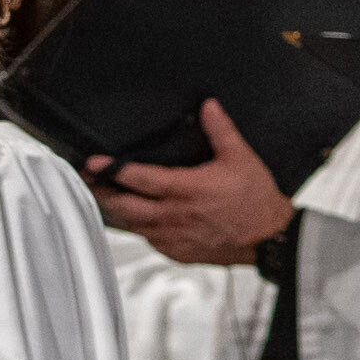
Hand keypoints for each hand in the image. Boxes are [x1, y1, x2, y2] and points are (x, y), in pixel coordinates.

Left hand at [93, 101, 290, 264]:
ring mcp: (173, 237)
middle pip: (124, 206)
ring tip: (106, 196)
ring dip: (117, 211)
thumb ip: (220, 130)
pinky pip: (148, 241)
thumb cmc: (256, 202)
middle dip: (103, 192)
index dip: (112, 169)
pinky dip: (138, 228)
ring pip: (132, 225)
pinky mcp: (177, 252)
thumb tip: (209, 107)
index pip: (138, 178)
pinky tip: (136, 219)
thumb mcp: (240, 158)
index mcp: (186, 190)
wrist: (268, 239)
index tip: (95, 162)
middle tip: (91, 180)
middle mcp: (174, 216)